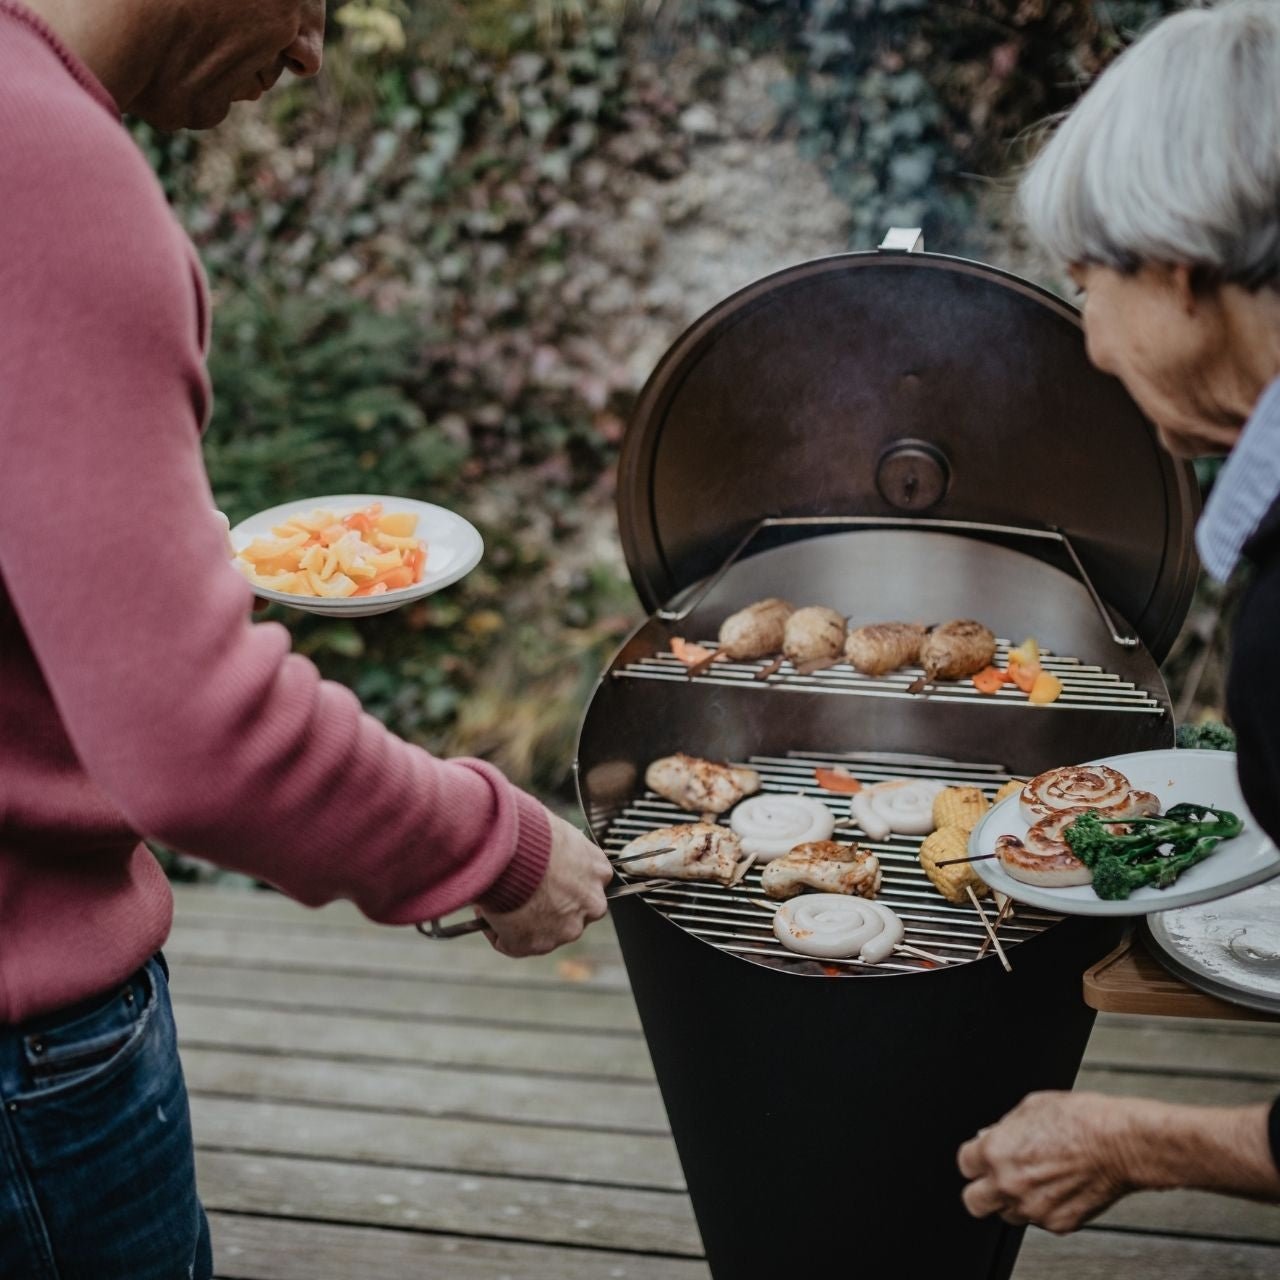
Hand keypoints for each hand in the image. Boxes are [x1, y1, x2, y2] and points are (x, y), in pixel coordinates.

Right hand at [481, 813, 612, 957]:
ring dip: (522, 920)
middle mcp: (591, 904)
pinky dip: (498, 932)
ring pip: (543, 930)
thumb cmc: (531, 831)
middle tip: (520, 891)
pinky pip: (513, 944)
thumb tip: (541, 841)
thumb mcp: (559, 831)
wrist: (513, 850)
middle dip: (548, 905)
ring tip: (499, 899)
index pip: (587, 883)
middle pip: (571, 910)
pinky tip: (488, 912)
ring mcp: (567, 928)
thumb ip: (561, 847)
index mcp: (598, 871)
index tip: (544, 877)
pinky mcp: (538, 945)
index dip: (563, 881)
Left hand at [957, 1091, 1132, 1234]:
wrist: (1119, 1144)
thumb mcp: (1030, 1107)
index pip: (965, 1165)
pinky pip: (1040, 1221)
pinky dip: (1044, 1208)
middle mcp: (1010, 1184)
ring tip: (1035, 1180)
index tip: (981, 1158)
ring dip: (1014, 1201)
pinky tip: (1057, 1188)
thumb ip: (1003, 1128)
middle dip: (981, 1190)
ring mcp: (1034, 1208)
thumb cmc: (1081, 1120)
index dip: (974, 1159)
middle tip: (994, 1180)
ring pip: (1008, 1215)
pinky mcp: (1059, 1224)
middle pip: (974, 1202)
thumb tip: (989, 1137)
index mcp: (997, 1152)